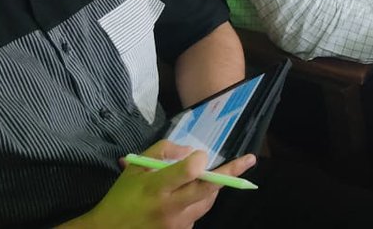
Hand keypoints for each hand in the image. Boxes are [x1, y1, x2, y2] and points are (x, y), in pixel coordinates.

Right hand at [65, 140, 254, 228]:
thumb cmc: (123, 196)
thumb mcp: (136, 167)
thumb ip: (163, 152)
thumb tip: (192, 151)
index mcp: (156, 188)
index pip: (187, 173)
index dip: (198, 162)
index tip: (203, 155)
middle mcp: (169, 208)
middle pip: (208, 189)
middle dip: (231, 173)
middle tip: (249, 160)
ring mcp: (177, 224)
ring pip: (208, 201)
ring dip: (214, 187)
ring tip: (217, 174)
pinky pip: (198, 213)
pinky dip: (199, 201)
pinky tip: (189, 196)